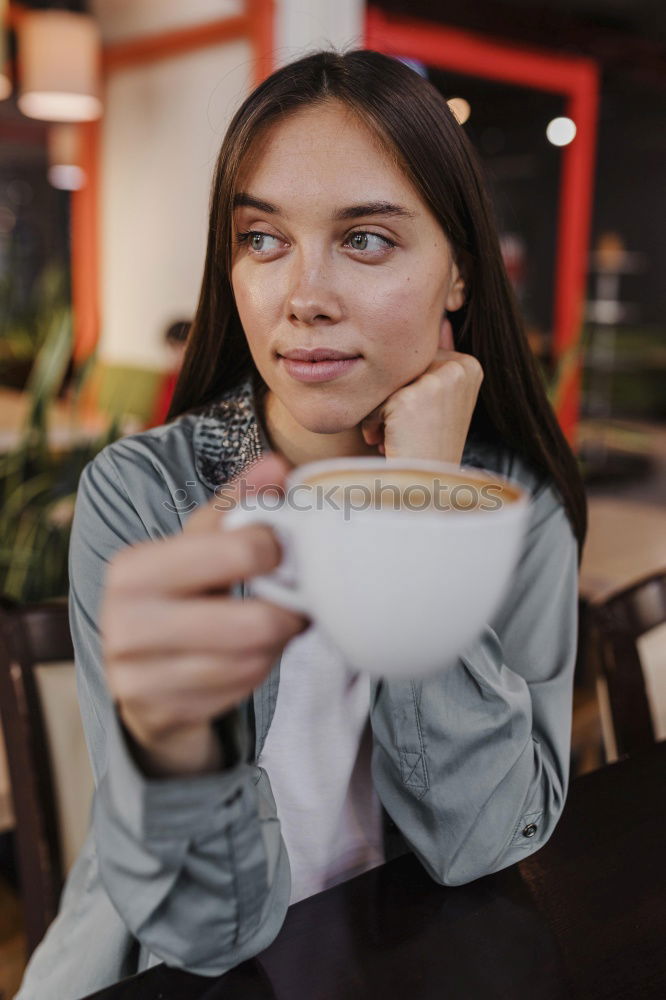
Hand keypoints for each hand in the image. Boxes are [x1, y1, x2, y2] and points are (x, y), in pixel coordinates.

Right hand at [101, 454, 307, 776]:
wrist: (141, 677)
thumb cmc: (181, 597)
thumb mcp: (199, 547)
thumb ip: (237, 505)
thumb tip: (277, 464)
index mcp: (132, 567)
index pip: (238, 550)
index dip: (278, 550)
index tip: (283, 552)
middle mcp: (123, 621)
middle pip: (254, 623)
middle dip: (287, 614)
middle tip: (296, 604)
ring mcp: (135, 675)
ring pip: (251, 661)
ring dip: (274, 646)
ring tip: (271, 628)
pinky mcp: (156, 714)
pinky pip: (237, 692)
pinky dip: (255, 675)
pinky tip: (249, 660)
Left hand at [361, 317, 483, 465]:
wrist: (426, 487)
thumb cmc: (426, 448)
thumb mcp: (433, 401)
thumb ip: (428, 365)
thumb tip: (435, 321)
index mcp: (470, 365)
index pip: (418, 360)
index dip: (406, 391)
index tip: (415, 423)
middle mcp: (460, 368)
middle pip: (401, 367)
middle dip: (391, 401)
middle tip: (401, 433)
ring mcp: (438, 380)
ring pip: (386, 382)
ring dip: (380, 412)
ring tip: (394, 438)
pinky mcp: (414, 396)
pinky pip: (376, 399)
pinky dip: (373, 423)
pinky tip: (387, 442)